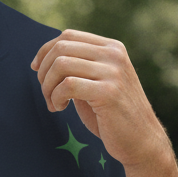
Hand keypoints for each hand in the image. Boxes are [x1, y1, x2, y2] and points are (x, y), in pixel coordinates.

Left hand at [32, 29, 168, 169]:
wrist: (141, 141)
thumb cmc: (112, 115)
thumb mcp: (96, 83)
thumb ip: (78, 67)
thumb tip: (44, 57)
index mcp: (112, 48)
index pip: (68, 35)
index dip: (45, 51)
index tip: (36, 70)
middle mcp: (114, 54)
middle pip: (61, 48)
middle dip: (44, 72)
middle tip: (47, 94)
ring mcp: (113, 72)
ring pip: (61, 65)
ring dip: (48, 87)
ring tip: (54, 104)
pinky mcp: (109, 92)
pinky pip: (67, 85)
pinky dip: (56, 98)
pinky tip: (60, 108)